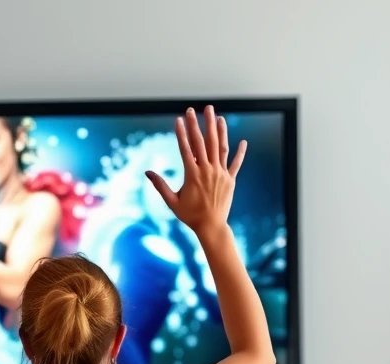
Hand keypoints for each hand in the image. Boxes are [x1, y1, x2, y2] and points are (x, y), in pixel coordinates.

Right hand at [146, 106, 246, 238]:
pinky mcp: (230, 180)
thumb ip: (160, 186)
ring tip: (216, 116)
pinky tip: (242, 141)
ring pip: (220, 147)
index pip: (186, 149)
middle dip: (197, 124)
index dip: (182, 133)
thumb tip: (147, 173)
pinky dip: (240, 153)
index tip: (178, 119)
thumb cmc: (190, 216)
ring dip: (218, 130)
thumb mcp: (172, 202)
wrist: (211, 227)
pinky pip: (236, 163)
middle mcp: (208, 171)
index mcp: (193, 175)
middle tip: (194, 110)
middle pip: (203, 143)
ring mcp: (220, 174)